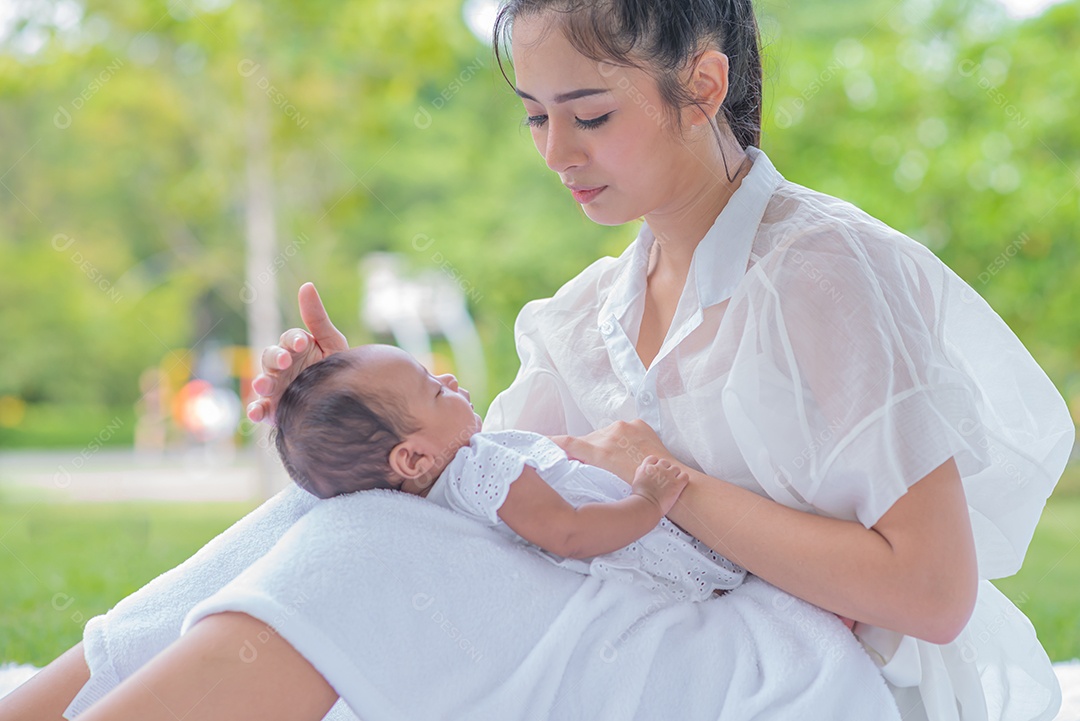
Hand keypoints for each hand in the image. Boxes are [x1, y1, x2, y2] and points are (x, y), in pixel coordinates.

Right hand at [246, 282, 348, 423]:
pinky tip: (256, 412)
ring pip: (263, 381)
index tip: (302, 343)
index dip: (294, 340)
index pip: (290, 338)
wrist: (345, 402)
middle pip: (270, 357)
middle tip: (285, 362)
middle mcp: (282, 366)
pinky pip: (260, 409)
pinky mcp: (273, 409)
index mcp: (296, 348)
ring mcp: (276, 388)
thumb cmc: (336, 369)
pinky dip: (255, 410)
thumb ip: (317, 318)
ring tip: (264, 385)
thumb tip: (306, 285)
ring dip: (261, 382)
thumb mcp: (331, 343)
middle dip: (275, 358)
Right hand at [550, 419, 672, 483]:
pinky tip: (628, 451)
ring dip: (604, 444)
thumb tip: (574, 461)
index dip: (553, 441)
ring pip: (604, 434)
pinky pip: (621, 429)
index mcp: (600, 452)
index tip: (542, 440)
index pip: (569, 443)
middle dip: (586, 449)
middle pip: (588, 439)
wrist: (666, 480)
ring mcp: (625, 427)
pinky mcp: (637, 423)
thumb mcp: (606, 481)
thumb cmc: (636, 486)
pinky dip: (621, 438)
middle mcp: (610, 435)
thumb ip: (588, 467)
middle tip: (592, 463)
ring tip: (615, 460)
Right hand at [631, 456, 689, 516]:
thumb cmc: (640, 497)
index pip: (653, 458)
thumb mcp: (635, 480)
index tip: (657, 470)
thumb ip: (640, 472)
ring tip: (673, 482)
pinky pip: (685, 476)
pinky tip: (680, 484)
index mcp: (647, 468)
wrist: (646, 505)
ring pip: (676, 468)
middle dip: (666, 469)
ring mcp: (668, 475)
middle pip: (665, 462)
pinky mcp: (677, 484)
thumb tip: (643, 469)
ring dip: (675, 474)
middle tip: (665, 478)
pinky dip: (683, 479)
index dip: (656, 464)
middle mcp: (658, 469)